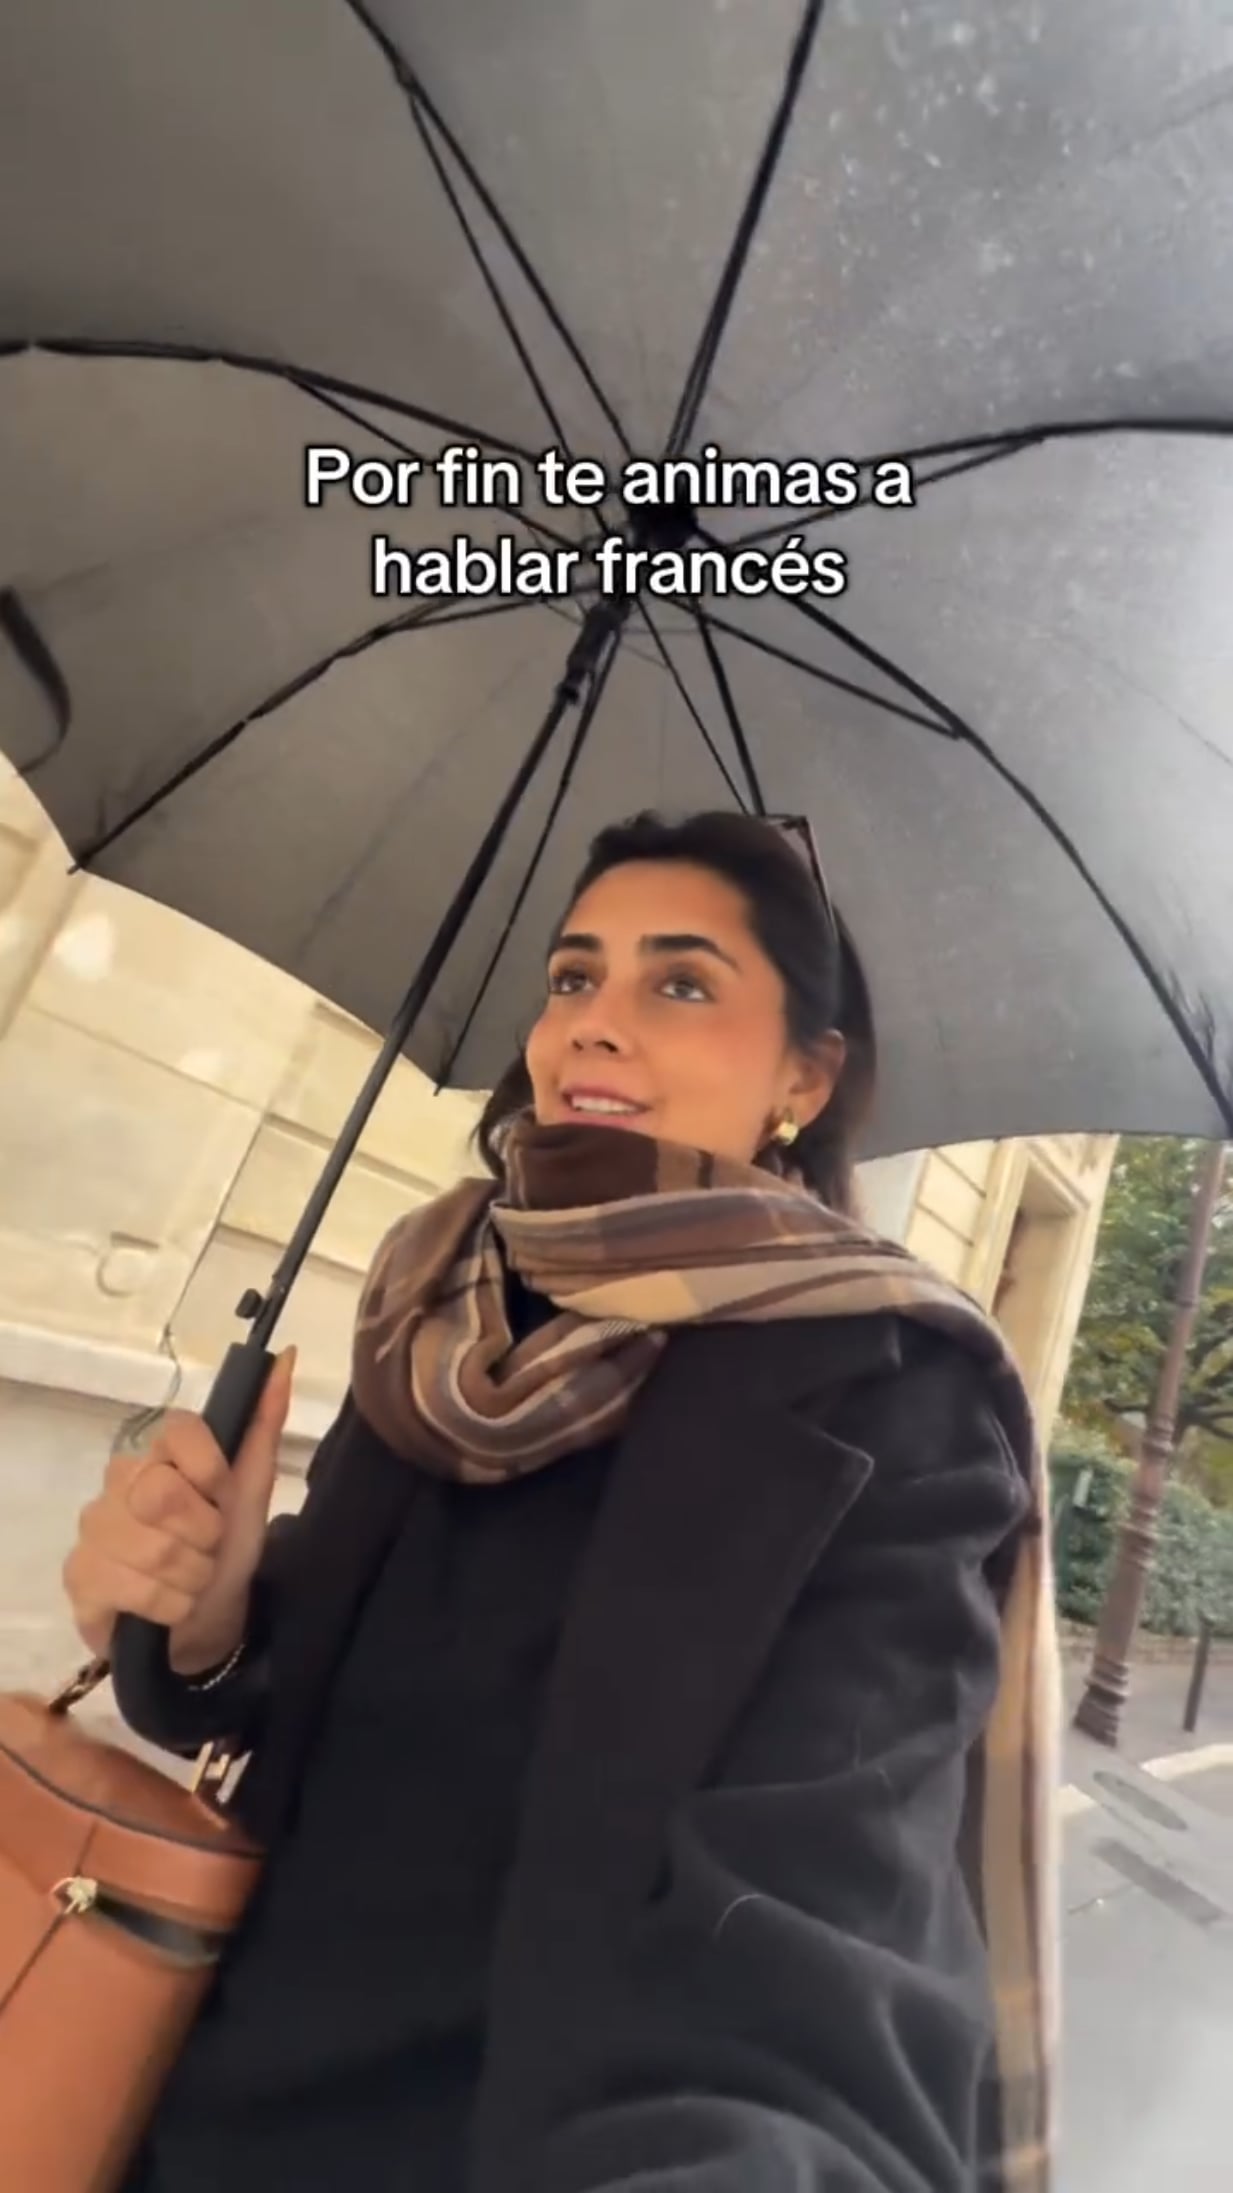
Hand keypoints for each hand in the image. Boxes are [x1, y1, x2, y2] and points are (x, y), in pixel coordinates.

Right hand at [62, 1347, 296, 1674]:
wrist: (204, 1627)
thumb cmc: (226, 1553)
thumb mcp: (253, 1493)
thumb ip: (264, 1426)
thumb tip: (286, 1358)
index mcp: (161, 1454)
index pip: (179, 1428)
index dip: (209, 1469)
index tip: (222, 1498)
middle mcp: (119, 1482)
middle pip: (163, 1493)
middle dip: (204, 1536)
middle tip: (207, 1551)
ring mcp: (93, 1528)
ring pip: (151, 1547)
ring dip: (190, 1578)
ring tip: (190, 1583)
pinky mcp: (79, 1577)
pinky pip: (133, 1588)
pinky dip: (168, 1606)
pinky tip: (166, 1608)